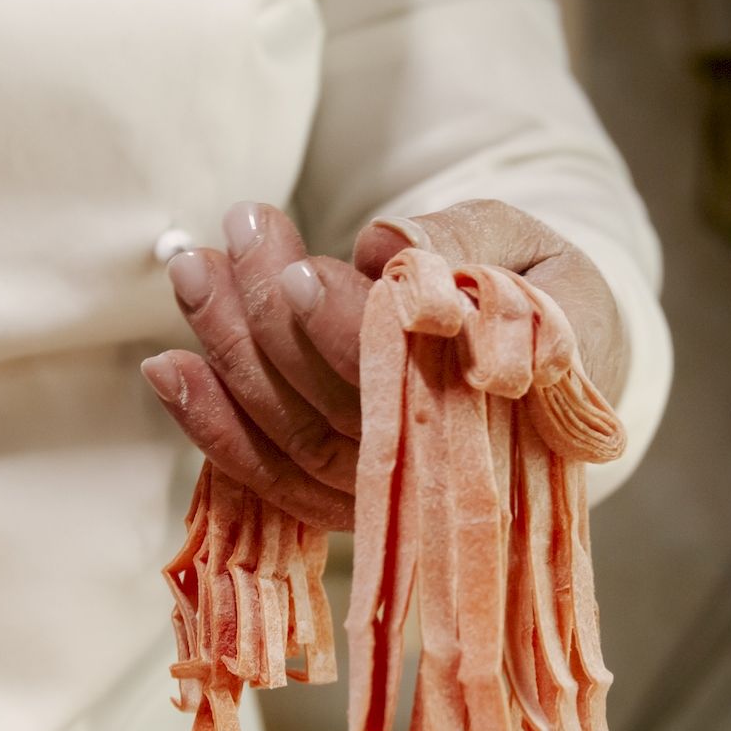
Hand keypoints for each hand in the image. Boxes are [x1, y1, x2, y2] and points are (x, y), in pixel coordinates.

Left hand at [141, 199, 625, 530]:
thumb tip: (381, 245)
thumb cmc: (544, 295)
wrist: (562, 367)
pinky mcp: (350, 502)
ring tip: (194, 267)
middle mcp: (453, 469)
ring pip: (295, 438)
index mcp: (518, 404)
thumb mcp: (528, 244)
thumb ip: (465, 239)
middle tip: (238, 228)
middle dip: (269, 317)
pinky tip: (168, 368)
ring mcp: (396, 498)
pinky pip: (273, 477)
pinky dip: (212, 427)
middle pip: (338, 409)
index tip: (298, 268)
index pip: (415, 378)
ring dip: (228, 354)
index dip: (345, 328)